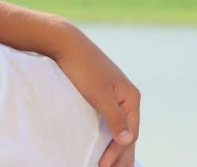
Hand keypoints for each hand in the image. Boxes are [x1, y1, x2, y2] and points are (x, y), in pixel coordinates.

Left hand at [53, 25, 139, 166]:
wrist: (65, 42)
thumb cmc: (81, 67)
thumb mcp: (99, 94)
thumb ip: (114, 117)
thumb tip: (128, 140)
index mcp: (131, 97)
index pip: (130, 133)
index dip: (118, 152)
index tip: (102, 166)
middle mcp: (126, 96)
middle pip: (127, 132)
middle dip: (120, 154)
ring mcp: (114, 94)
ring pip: (118, 126)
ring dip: (115, 146)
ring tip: (108, 164)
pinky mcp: (101, 92)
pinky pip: (108, 118)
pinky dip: (106, 133)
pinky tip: (101, 141)